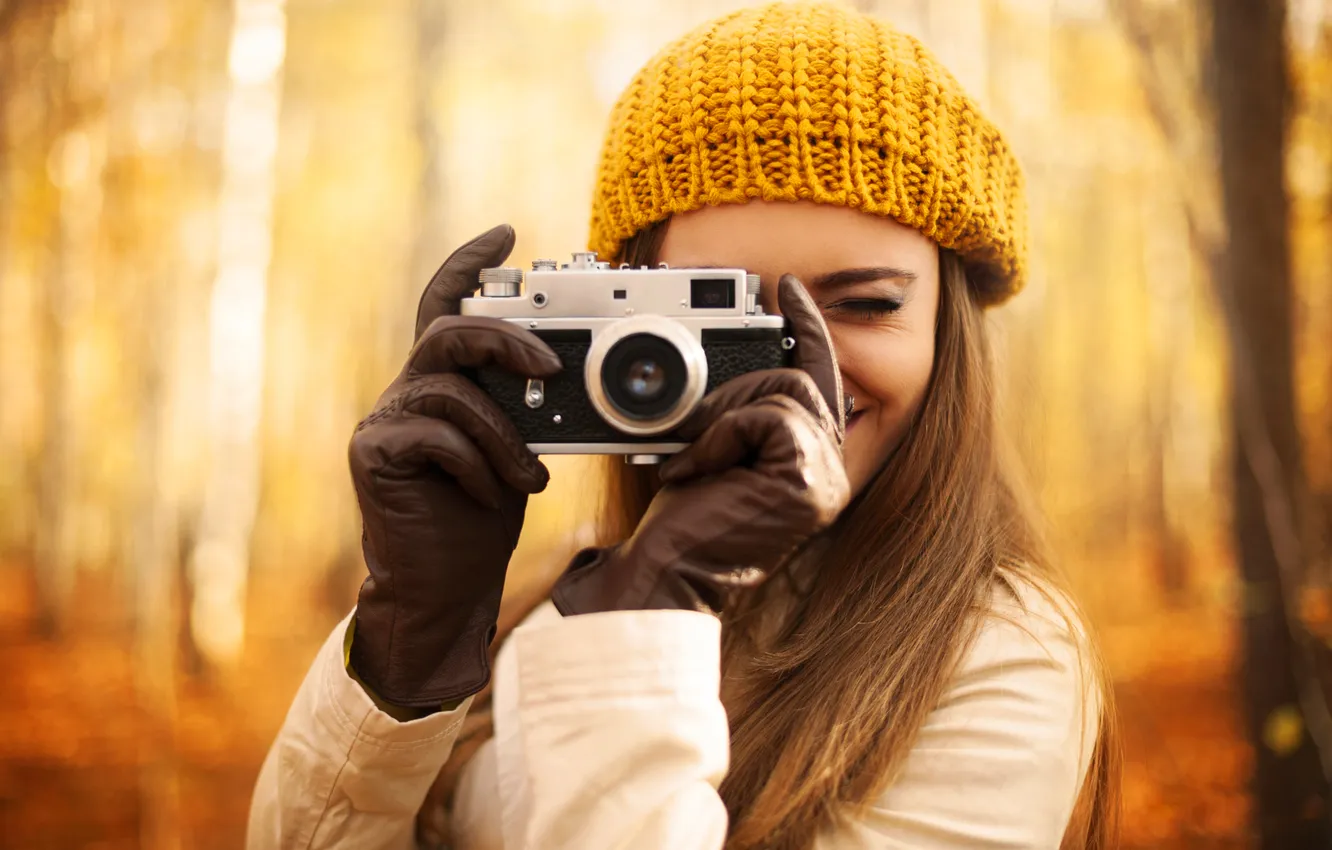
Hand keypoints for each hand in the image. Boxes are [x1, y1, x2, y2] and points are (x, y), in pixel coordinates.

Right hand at [348, 225, 561, 707]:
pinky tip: (488, 496)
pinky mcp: (373, 453)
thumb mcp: (516, 451)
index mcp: (445, 382)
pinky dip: (477, 467)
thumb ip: (523, 408)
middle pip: (448, 329)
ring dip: (504, 437)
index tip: (507, 232)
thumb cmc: (483, 517)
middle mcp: (410, 390)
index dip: (470, 263)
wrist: (447, 585)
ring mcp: (385, 419)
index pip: (446, 304)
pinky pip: (437, 436)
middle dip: (506, 338)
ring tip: (529, 478)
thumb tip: (565, 372)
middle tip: (551, 364)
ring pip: (453, 391)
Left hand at [550, 275, 849, 614]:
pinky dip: (722, 435)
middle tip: (690, 424)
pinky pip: (768, 417)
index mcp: (813, 467)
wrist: (666, 572)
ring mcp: (826, 481)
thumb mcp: (714, 452)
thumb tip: (729, 367)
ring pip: (784, 391)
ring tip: (692, 453)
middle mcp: (831, 474)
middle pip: (799, 380)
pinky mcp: (807, 483)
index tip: (789, 287)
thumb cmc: (683, 523)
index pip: (821, 381)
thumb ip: (739, 416)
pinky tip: (699, 469)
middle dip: (735, 389)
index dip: (809, 330)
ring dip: (724, 414)